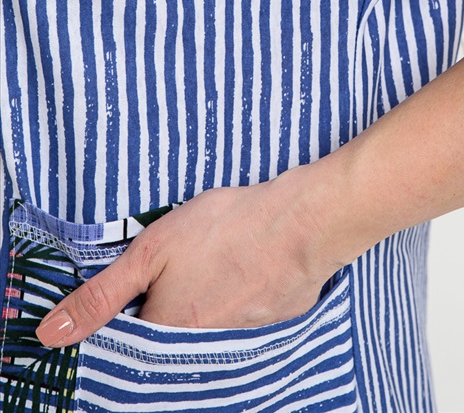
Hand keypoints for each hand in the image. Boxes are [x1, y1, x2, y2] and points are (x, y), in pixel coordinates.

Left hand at [34, 168, 340, 348]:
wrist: (302, 224)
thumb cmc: (225, 228)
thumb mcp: (150, 250)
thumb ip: (100, 295)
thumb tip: (50, 333)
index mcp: (164, 334)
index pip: (131, 338)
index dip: (133, 307)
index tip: (143, 283)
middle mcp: (198, 351)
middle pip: (169, 338)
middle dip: (171, 306)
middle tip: (189, 267)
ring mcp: (239, 344)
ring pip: (206, 331)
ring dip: (207, 303)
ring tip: (218, 264)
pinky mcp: (270, 330)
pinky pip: (242, 325)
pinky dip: (239, 301)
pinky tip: (247, 270)